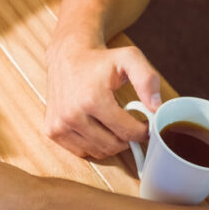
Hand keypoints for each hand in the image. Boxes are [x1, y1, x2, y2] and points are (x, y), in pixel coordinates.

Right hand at [45, 36, 161, 157]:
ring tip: (113, 124)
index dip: (143, 131)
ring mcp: (59, 125)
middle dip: (127, 138)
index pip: (127, 132)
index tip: (145, 123)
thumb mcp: (129, 59)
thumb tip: (156, 107)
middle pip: (113, 145)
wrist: (67, 57)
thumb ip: (147, 80)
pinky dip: (93, 144)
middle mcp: (72, 115)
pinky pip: (82, 151)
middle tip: (129, 123)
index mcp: (92, 99)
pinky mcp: (52, 131)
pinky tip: (96, 127)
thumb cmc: (100, 60)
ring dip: (111, 142)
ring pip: (98, 152)